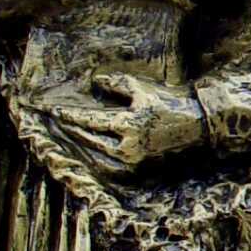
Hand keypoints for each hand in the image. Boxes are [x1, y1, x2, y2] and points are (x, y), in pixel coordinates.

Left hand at [49, 72, 205, 176]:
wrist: (198, 123)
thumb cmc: (169, 101)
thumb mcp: (141, 87)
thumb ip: (115, 83)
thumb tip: (94, 83)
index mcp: (127, 124)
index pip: (89, 121)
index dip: (68, 116)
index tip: (52, 110)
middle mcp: (128, 146)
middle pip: (89, 139)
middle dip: (70, 129)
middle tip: (55, 121)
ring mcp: (134, 160)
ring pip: (97, 155)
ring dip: (81, 144)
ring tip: (69, 133)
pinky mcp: (140, 168)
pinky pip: (110, 165)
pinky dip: (96, 156)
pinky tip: (89, 147)